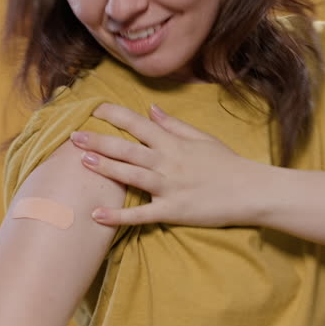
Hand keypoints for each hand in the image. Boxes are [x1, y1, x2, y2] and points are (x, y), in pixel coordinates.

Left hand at [69, 102, 267, 227]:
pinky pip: (141, 215)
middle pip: (128, 149)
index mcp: (174, 143)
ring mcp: (170, 187)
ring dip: (105, 169)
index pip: (138, 124)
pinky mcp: (173, 211)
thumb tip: (150, 109)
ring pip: (131, 176)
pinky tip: (96, 214)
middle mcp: (168, 162)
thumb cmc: (227, 164)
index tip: (93, 109)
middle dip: (99, 142)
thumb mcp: (202, 138)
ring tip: (81, 163)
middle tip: (73, 137)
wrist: (250, 191)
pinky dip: (118, 216)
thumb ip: (173, 124)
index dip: (114, 116)